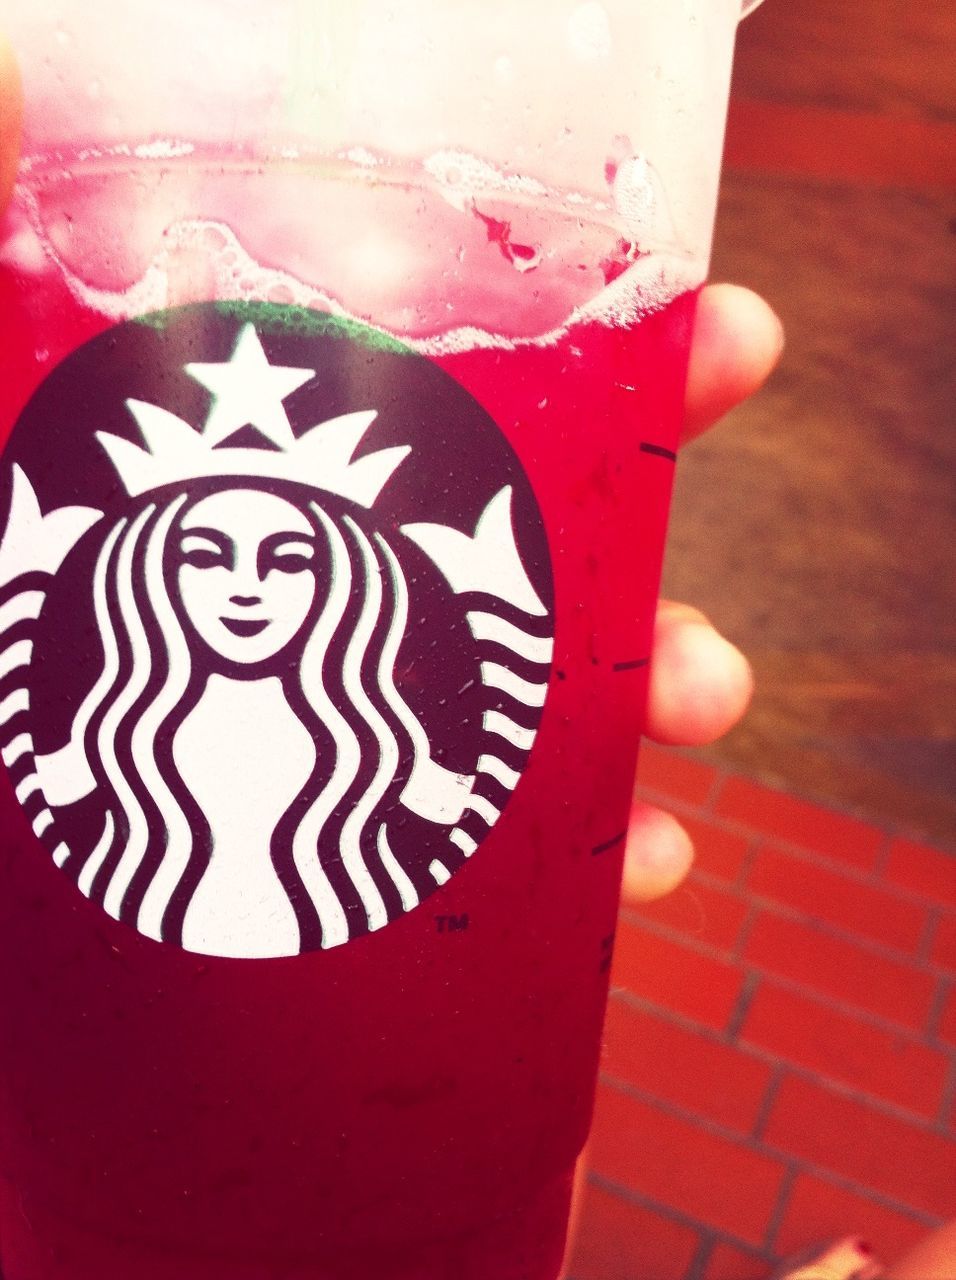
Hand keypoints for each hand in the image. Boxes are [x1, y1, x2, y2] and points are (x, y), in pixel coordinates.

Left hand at [0, 38, 779, 909]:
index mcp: (265, 461)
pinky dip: (591, 853)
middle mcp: (322, 568)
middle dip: (664, 540)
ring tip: (704, 702)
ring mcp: (332, 702)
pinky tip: (650, 860)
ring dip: (651, 692)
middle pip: (525, 528)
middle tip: (714, 528)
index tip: (712, 333)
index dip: (595, 348)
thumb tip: (1, 59)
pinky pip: (495, 836)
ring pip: (534, 685)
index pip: (448, 377)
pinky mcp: (336, 825)